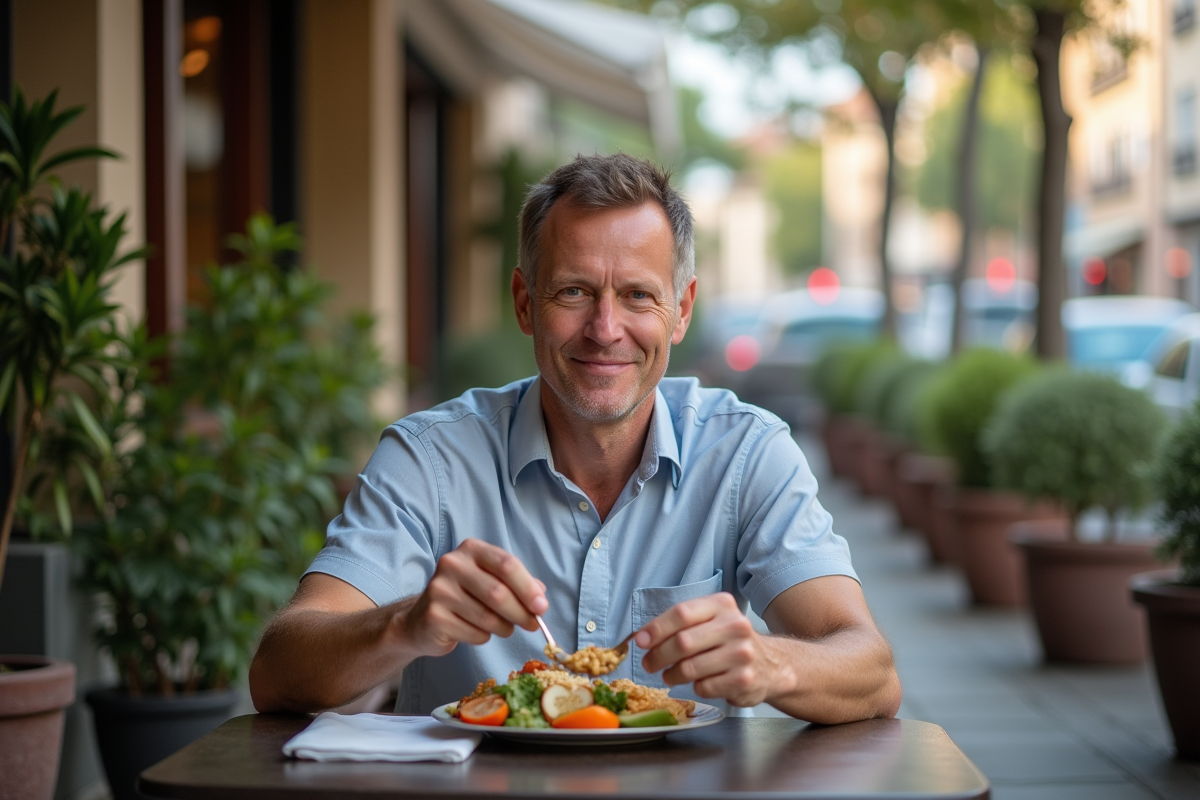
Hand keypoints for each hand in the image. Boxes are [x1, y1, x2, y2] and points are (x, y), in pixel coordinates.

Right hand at [397, 539, 547, 657]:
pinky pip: (474, 633)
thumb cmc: (466, 597)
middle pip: (499, 593)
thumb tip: (541, 600)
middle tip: (533, 625)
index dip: (528, 588)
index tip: (542, 607)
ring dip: (505, 628)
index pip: (506, 564)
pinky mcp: (434, 617)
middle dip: (521, 613)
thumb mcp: (492, 581)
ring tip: (505, 628)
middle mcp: (452, 564)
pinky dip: (484, 637)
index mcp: (471, 549)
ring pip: (488, 617)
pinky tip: (478, 632)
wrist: (422, 620)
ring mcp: (440, 590)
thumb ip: (518, 585)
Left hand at [634, 592, 788, 707]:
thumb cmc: (729, 641)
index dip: (656, 628)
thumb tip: (642, 637)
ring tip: (670, 675)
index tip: (640, 641)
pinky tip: (700, 682)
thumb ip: (680, 624)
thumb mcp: (711, 621)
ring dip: (672, 675)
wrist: (771, 665)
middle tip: (648, 663)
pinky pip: (704, 687)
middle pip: (683, 642)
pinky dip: (695, 687)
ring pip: (690, 668)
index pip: (682, 613)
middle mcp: (735, 626)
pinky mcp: (744, 680)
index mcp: (722, 605)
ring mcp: (742, 654)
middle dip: (658, 656)